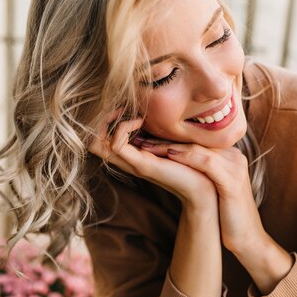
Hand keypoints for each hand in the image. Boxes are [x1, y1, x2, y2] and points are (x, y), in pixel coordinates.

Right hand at [88, 113, 217, 210]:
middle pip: (91, 142)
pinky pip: (116, 144)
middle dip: (100, 120)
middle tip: (121, 108)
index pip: (99, 139)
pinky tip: (139, 121)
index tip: (123, 107)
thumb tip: (150, 111)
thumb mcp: (170, 143)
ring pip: (97, 143)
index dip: (104, 120)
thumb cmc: (192, 165)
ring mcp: (132, 163)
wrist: (205, 190)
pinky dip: (123, 127)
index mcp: (132, 155)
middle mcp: (127, 160)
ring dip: (110, 121)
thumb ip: (157, 132)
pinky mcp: (142, 165)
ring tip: (131, 114)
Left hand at [137, 139, 265, 253]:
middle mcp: (234, 156)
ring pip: (198, 149)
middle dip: (166, 140)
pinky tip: (168, 156)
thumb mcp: (213, 187)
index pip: (196, 140)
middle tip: (140, 138)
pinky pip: (206, 163)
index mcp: (229, 155)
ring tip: (146, 146)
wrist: (248, 239)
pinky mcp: (232, 182)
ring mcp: (235, 168)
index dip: (170, 138)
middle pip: (195, 141)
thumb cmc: (227, 215)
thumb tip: (173, 162)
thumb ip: (201, 170)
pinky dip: (186, 158)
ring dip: (169, 147)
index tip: (145, 138)